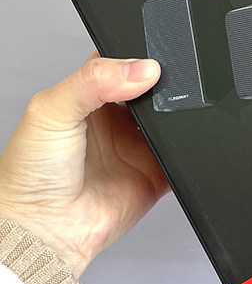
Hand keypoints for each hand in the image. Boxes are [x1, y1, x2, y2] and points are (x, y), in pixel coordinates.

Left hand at [0, 51, 169, 277]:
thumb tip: (142, 69)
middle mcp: (117, 119)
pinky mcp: (157, 173)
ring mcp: (139, 146)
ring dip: (179, 113)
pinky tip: (181, 141)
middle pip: (155, 87)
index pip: (121, 61)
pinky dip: (188, 149)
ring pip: (173, 119)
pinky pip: (183, 156)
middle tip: (165, 83)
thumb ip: (92, 81)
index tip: (151, 53)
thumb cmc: (31, 175)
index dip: (138, 52)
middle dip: (166, 82)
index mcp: (90, 95)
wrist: (44, 231)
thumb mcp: (51, 111)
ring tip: (171, 112)